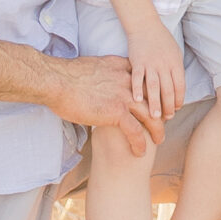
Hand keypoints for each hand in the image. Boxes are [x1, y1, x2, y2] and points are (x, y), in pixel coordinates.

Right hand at [45, 54, 163, 157]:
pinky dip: (139, 143)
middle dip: (161, 111)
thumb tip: (99, 82)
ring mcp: (124, 96)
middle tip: (164, 121)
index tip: (154, 102)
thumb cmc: (65, 76)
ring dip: (157, 129)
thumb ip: (102, 74)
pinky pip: (135, 131)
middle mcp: (127, 80)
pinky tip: (140, 152)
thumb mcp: (91, 67)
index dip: (151, 92)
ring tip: (159, 140)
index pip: (144, 79)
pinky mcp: (116, 111)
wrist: (56, 81)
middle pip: (153, 97)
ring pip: (151, 114)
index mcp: (120, 67)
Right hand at [126, 15, 186, 123]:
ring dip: (155, 103)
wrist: (145, 25)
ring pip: (154, 86)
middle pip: (168, 89)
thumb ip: (176, 70)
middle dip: (168, 106)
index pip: (180, 86)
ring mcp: (150, 63)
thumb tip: (178, 90)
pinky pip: (137, 77)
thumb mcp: (175, 53)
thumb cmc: (162, 40)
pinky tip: (137, 100)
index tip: (176, 109)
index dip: (179, 100)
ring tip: (154, 116)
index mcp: (175, 63)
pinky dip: (137, 88)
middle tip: (166, 118)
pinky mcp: (137, 61)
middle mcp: (164, 64)